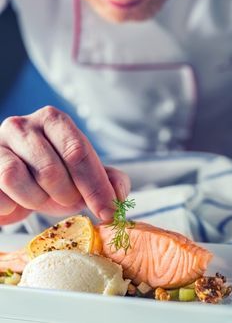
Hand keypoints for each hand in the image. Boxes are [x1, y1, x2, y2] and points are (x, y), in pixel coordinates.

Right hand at [0, 106, 129, 224]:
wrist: (12, 183)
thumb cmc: (50, 176)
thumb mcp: (82, 176)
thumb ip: (107, 180)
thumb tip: (118, 198)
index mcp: (53, 120)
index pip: (78, 153)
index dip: (95, 187)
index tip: (108, 212)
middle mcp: (23, 125)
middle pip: (50, 169)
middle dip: (65, 195)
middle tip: (67, 199)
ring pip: (16, 177)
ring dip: (36, 199)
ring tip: (40, 198)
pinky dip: (11, 205)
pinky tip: (16, 202)